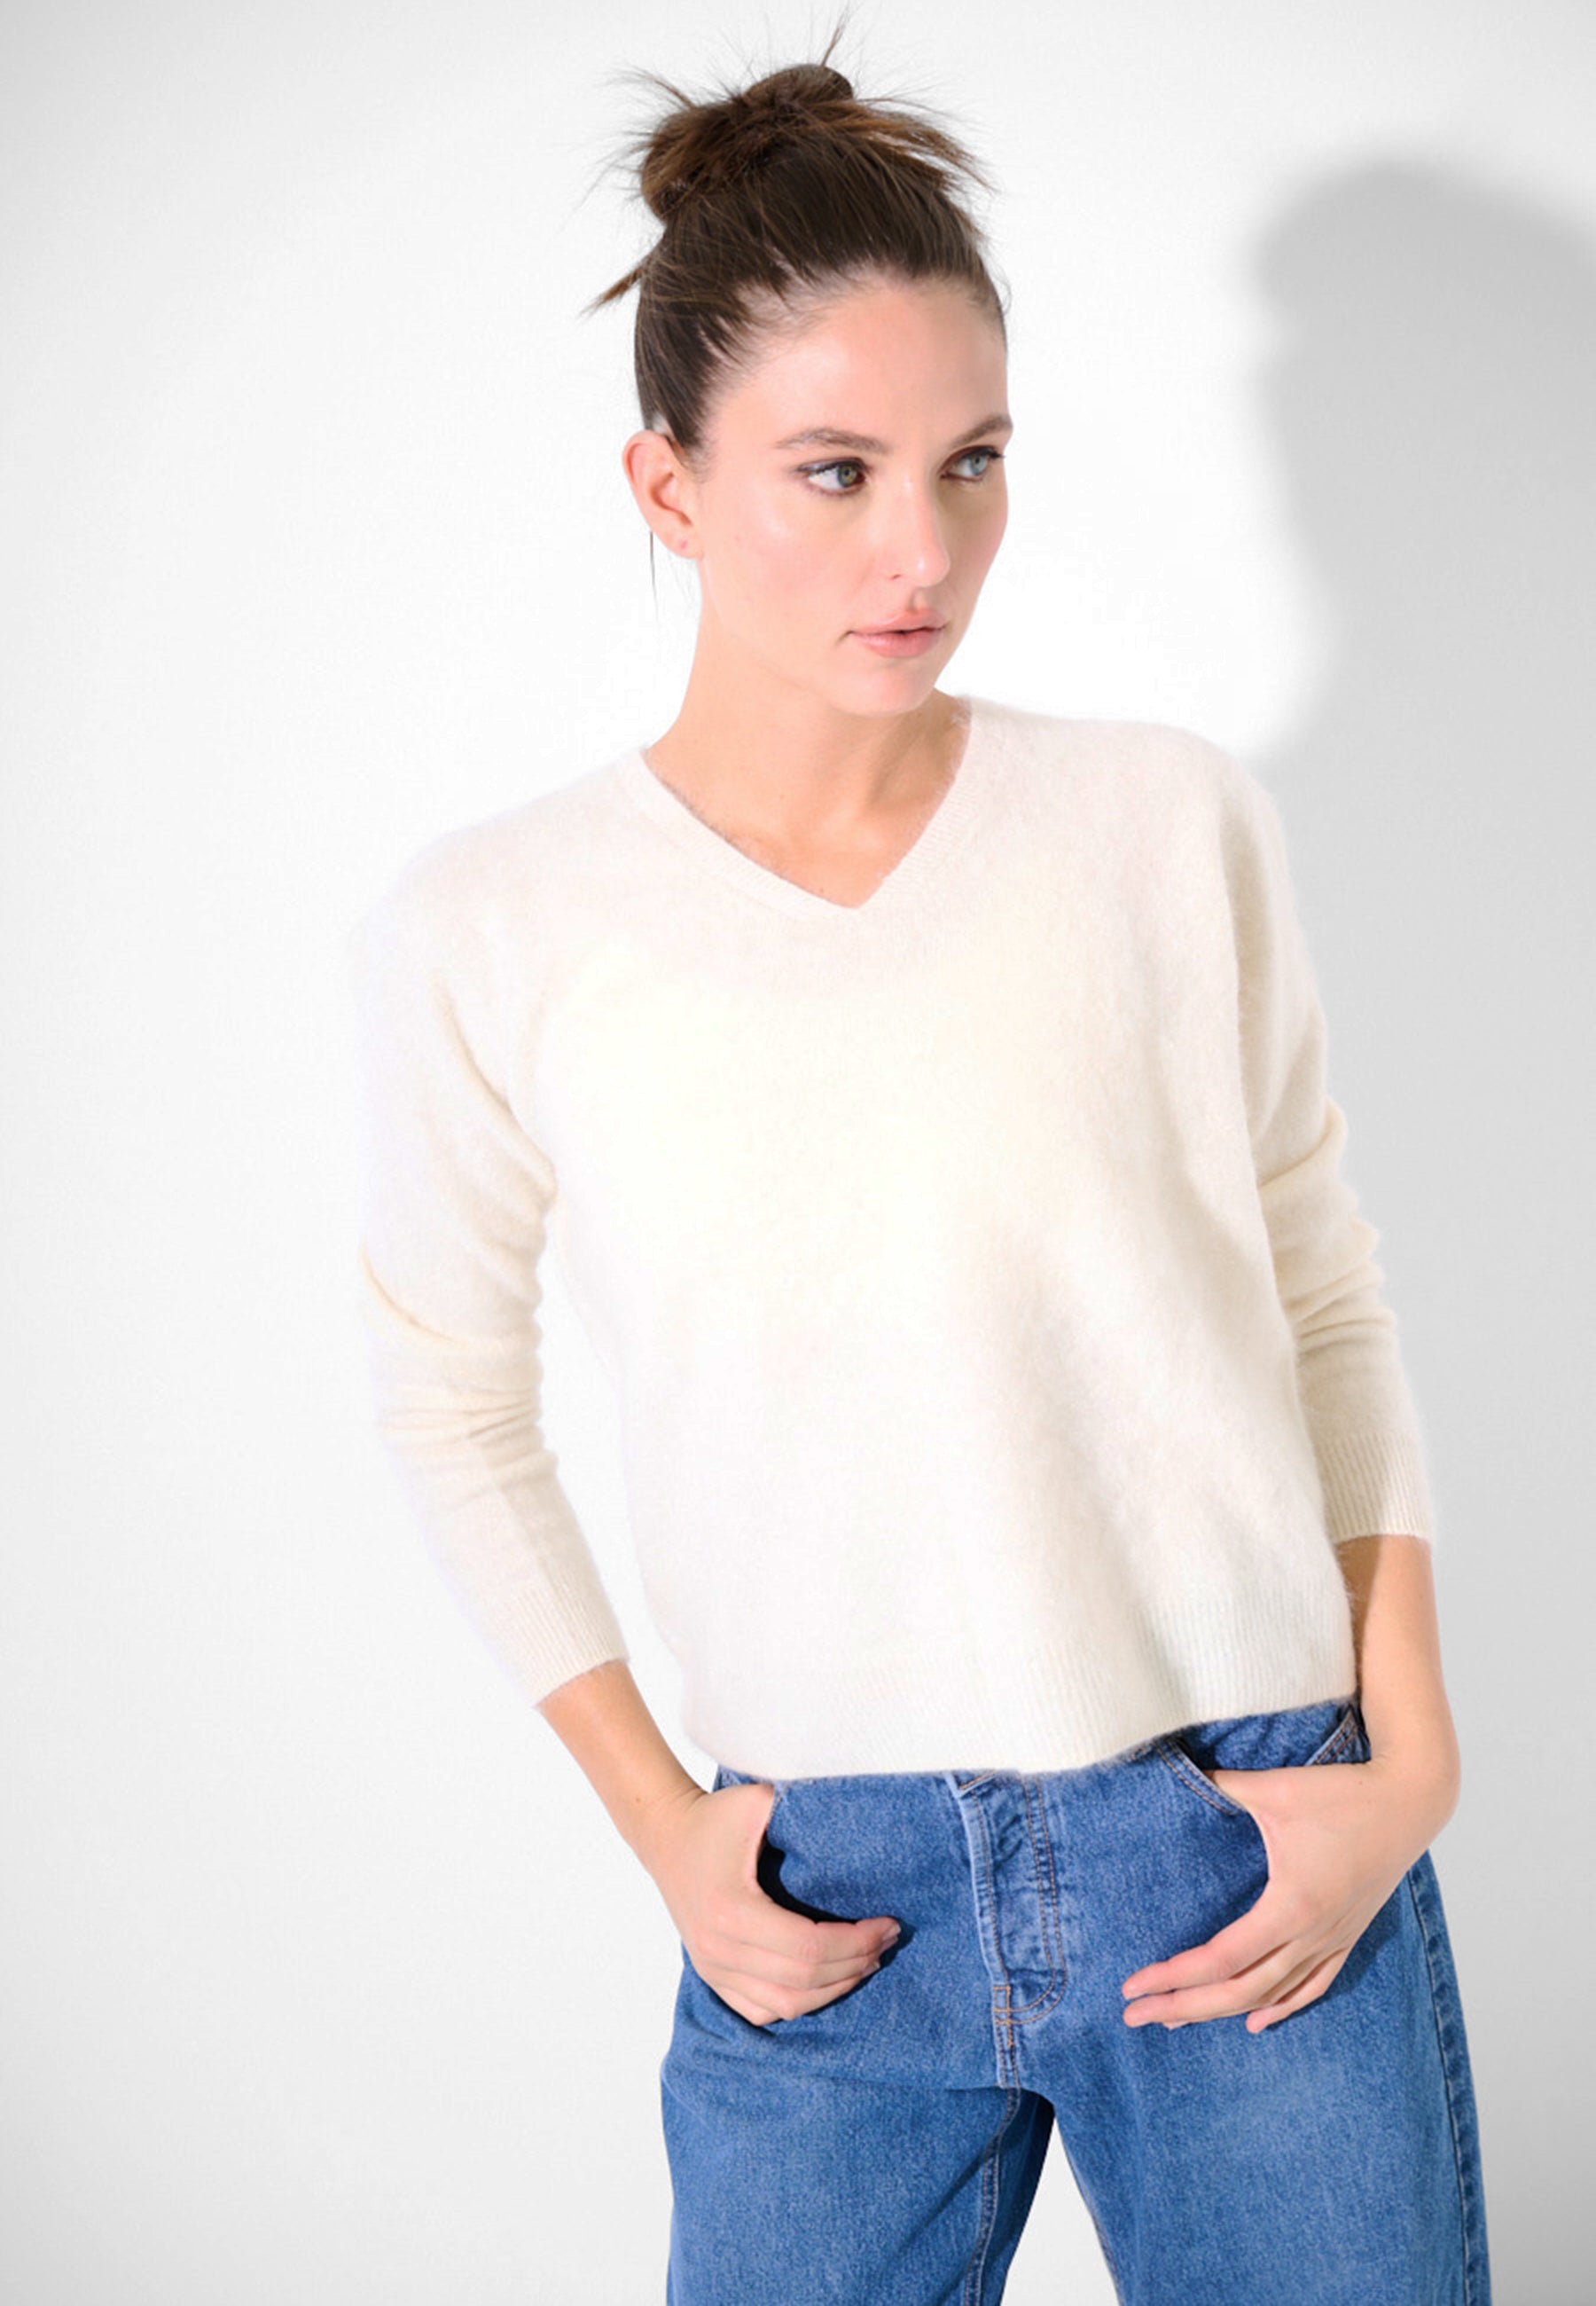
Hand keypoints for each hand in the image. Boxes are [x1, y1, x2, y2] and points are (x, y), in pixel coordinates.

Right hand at [638, 1780, 900, 2027]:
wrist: (666, 1836)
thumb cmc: (715, 1816)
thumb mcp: (757, 1800)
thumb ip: (800, 1806)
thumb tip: (855, 1819)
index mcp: (731, 1911)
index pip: (809, 1946)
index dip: (856, 1941)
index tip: (887, 1922)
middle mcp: (718, 1949)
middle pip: (804, 1979)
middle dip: (856, 1962)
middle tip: (887, 1939)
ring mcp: (712, 1969)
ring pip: (787, 2004)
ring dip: (835, 1988)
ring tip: (867, 1961)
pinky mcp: (711, 1976)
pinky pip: (762, 2010)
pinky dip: (801, 2003)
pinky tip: (830, 1982)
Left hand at [1120, 1748, 1457, 2032]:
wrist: (1411, 1801)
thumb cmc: (1342, 1793)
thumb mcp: (1275, 1788)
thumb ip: (1223, 1786)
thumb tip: (1181, 1773)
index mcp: (1291, 1905)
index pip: (1221, 1958)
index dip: (1174, 1976)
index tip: (1133, 1985)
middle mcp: (1313, 1934)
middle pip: (1240, 1991)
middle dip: (1184, 2006)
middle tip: (1135, 2016)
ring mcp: (1334, 1939)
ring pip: (1272, 1995)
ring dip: (1222, 2011)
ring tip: (1177, 2020)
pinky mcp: (1348, 1935)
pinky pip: (1311, 1985)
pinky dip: (1281, 2008)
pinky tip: (1258, 2022)